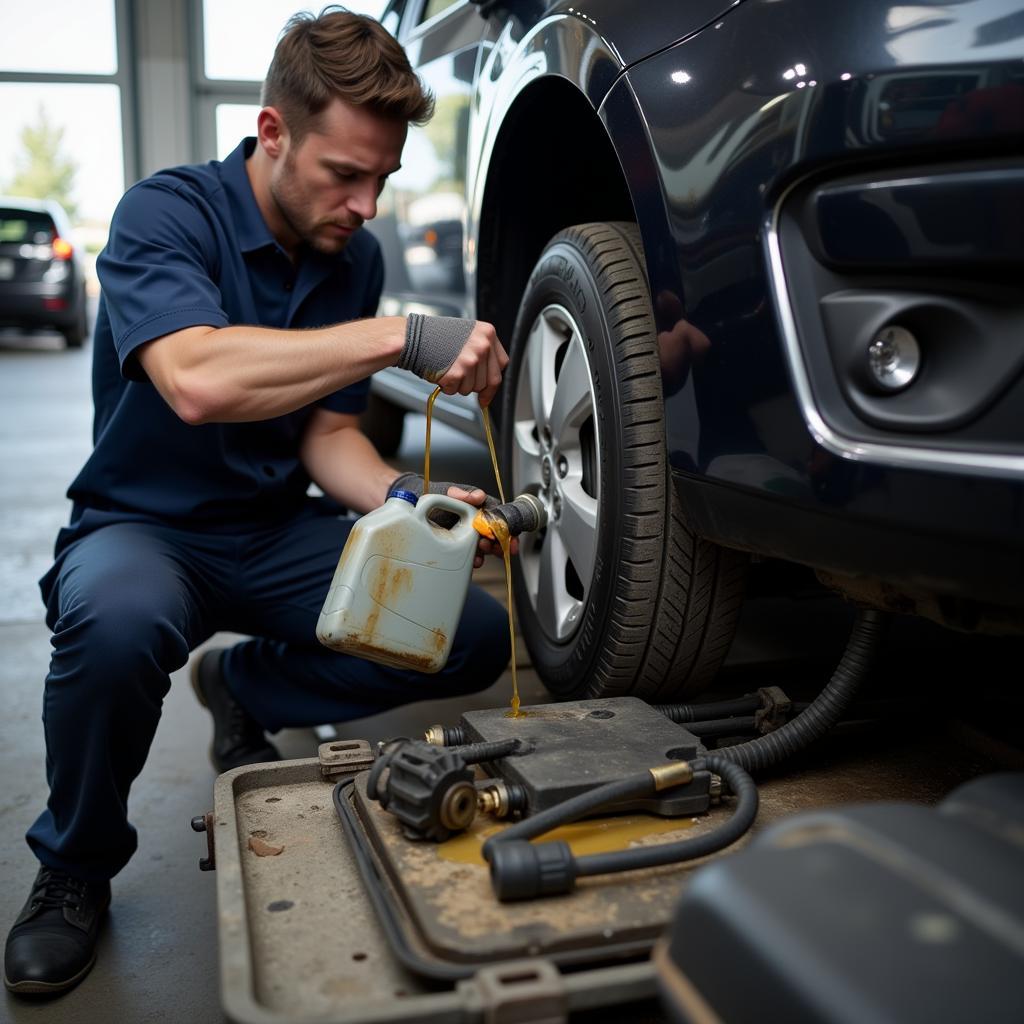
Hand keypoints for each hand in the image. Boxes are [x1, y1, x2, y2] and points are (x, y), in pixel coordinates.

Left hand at [389, 472, 516, 567]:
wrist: (408, 504)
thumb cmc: (430, 494)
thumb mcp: (446, 491)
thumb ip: (462, 493)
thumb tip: (478, 496)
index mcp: (478, 507)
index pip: (499, 517)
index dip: (507, 528)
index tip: (509, 537)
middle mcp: (476, 522)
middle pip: (496, 535)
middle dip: (500, 544)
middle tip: (496, 548)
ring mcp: (467, 535)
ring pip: (485, 547)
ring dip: (487, 553)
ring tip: (481, 554)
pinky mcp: (457, 547)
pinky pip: (471, 555)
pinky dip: (475, 560)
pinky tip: (474, 563)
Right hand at [396, 314, 507, 406]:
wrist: (412, 336)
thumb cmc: (435, 337)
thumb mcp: (467, 336)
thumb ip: (481, 352)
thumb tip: (488, 381)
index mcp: (488, 333)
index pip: (502, 365)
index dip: (493, 381)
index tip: (487, 393)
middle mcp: (483, 345)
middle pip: (489, 381)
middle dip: (474, 385)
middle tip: (459, 378)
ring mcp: (471, 360)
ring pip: (472, 388)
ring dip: (458, 385)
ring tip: (447, 368)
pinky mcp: (458, 372)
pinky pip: (456, 390)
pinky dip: (446, 386)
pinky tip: (440, 371)